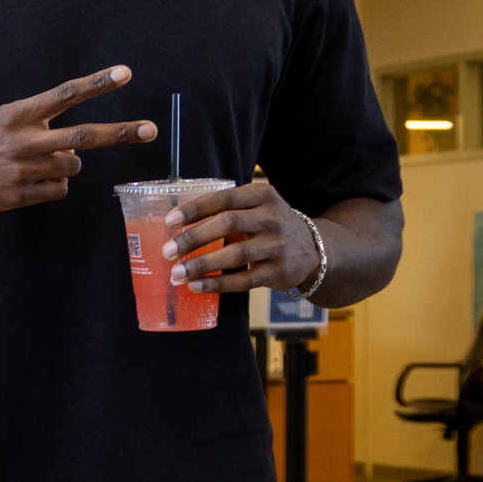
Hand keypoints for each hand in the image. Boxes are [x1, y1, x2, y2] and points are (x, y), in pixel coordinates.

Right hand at [0, 67, 156, 216]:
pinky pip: (58, 190)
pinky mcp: (20, 195)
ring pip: (72, 167)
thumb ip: (34, 123)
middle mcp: (23, 140)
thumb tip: (72, 144)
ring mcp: (22, 170)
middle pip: (83, 136)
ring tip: (40, 164)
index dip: (97, 83)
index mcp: (16, 114)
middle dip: (120, 132)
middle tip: (150, 130)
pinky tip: (30, 183)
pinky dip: (53, 185)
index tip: (125, 74)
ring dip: (66, 166)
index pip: (65, 94)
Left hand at [164, 179, 319, 293]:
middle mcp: (272, 218)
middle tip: (168, 251)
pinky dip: (217, 284)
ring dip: (201, 265)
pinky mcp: (278, 272)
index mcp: (263, 196)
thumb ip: (227, 210)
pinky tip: (196, 285)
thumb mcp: (258, 207)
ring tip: (176, 273)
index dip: (195, 209)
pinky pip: (243, 280)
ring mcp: (277, 246)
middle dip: (193, 238)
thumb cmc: (271, 226)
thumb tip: (178, 225)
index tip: (170, 221)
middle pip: (227, 223)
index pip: (224, 198)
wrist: (315, 249)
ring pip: (234, 254)